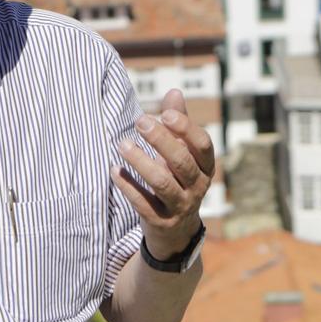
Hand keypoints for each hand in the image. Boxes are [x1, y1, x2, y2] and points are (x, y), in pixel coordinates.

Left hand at [115, 88, 214, 259]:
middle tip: (140, 121)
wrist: (176, 230)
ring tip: (121, 144)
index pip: (203, 145)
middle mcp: (198, 187)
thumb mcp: (182, 153)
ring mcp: (180, 207)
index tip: (164, 113)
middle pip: (182, 162)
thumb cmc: (177, 179)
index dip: (186, 128)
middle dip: (160, 140)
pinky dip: (128, 186)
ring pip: (162, 183)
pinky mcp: (161, 222)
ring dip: (141, 162)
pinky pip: (143, 204)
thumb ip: (178, 124)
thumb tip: (174, 91)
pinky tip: (114, 170)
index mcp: (206, 167)